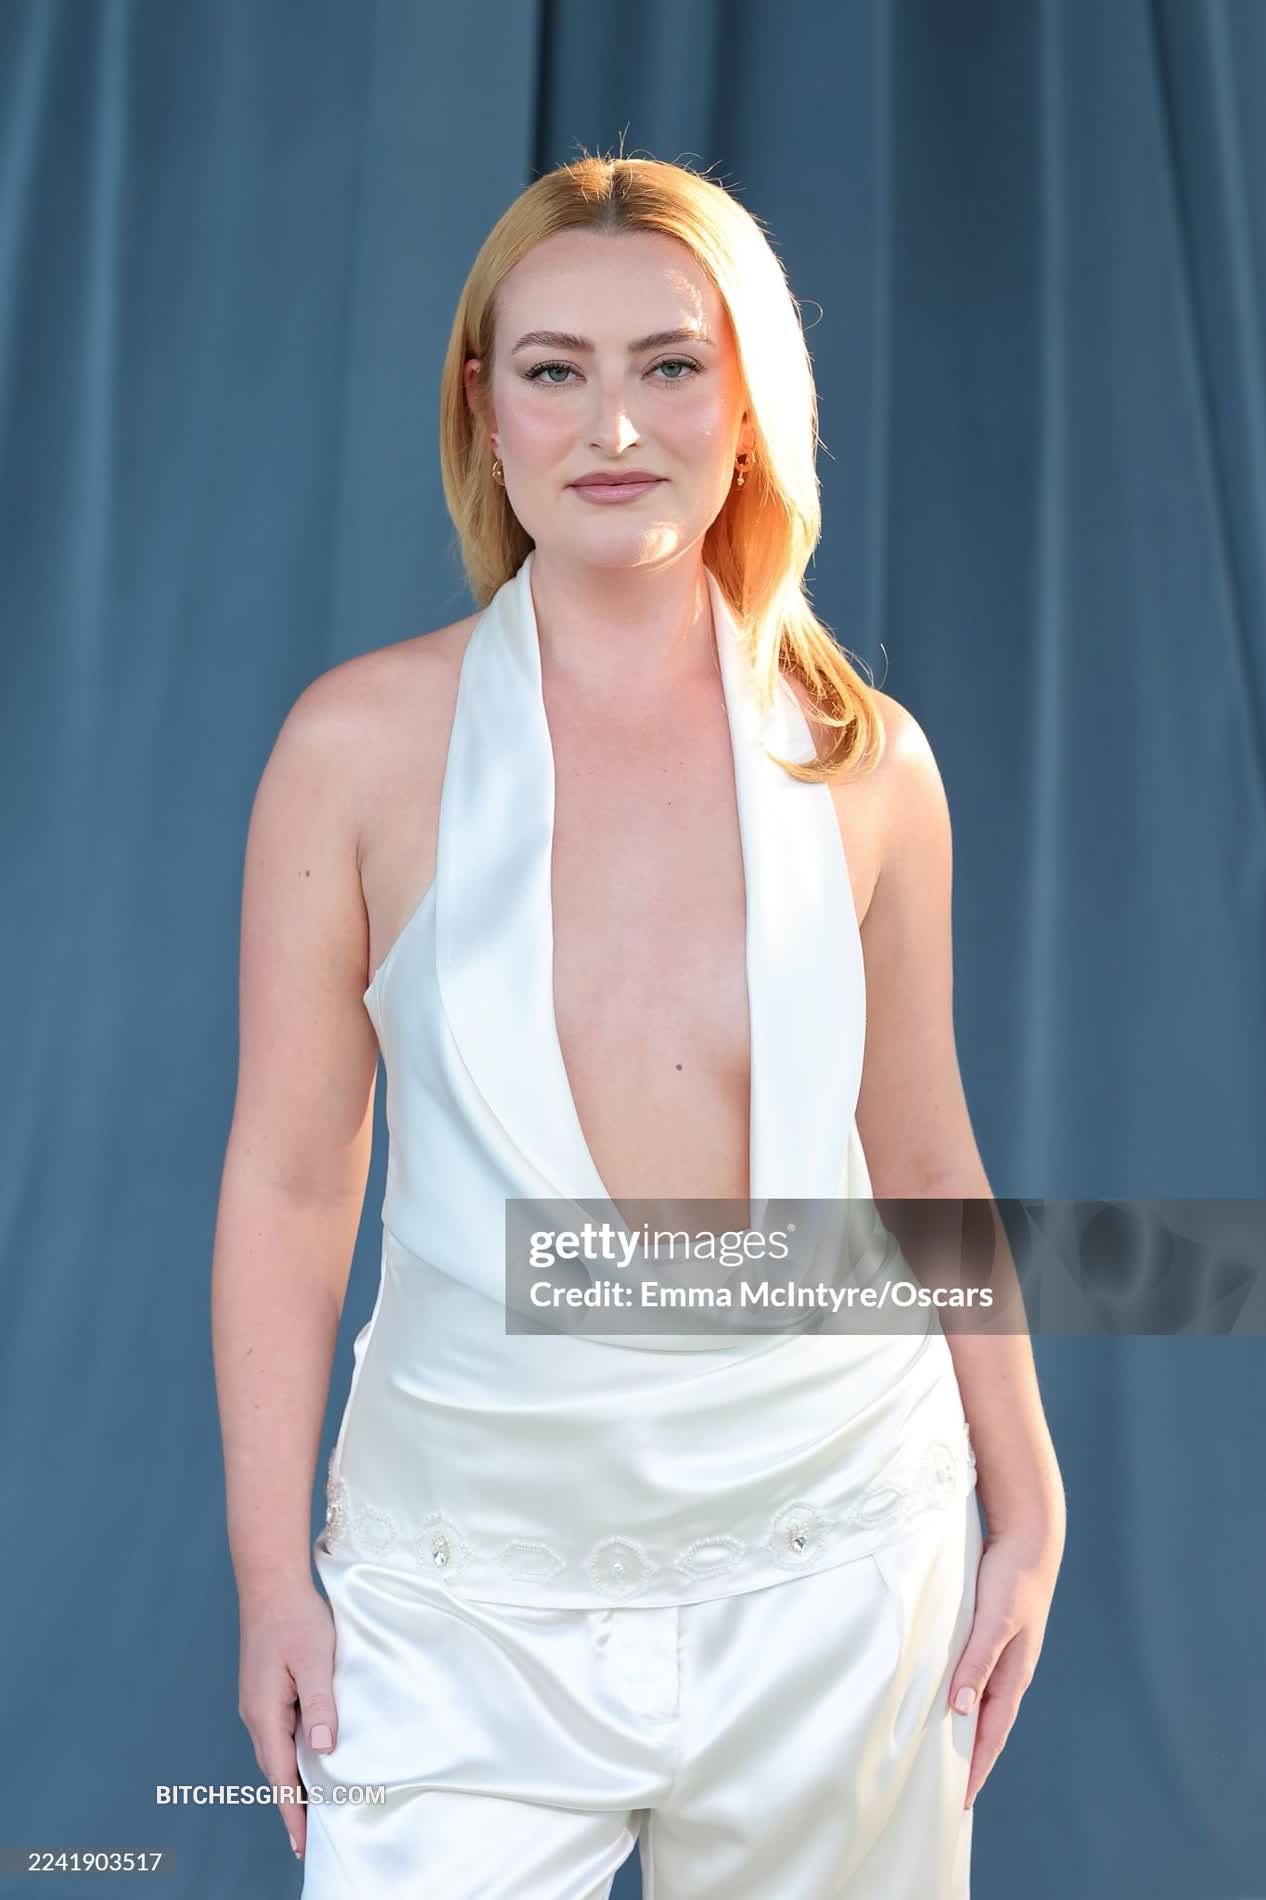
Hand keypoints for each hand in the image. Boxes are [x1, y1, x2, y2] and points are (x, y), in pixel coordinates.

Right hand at [237, 1579, 338, 1861]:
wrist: (270, 1583)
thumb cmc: (295, 1617)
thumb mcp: (314, 1659)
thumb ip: (320, 1704)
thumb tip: (323, 1750)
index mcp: (265, 1712)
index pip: (280, 1775)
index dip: (292, 1811)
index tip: (303, 1844)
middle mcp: (256, 1713)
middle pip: (275, 1770)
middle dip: (291, 1804)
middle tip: (312, 1836)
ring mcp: (258, 1702)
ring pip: (276, 1752)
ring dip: (292, 1780)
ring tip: (313, 1806)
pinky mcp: (265, 1690)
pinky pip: (279, 1733)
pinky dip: (292, 1754)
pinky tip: (309, 1757)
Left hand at [949, 1520, 1063, 1809]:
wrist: (1028, 1538)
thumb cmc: (1012, 1579)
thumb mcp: (994, 1622)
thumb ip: (976, 1663)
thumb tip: (958, 1710)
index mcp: (1012, 1675)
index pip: (990, 1735)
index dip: (975, 1768)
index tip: (959, 1803)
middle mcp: (1008, 1671)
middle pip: (986, 1727)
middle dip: (970, 1760)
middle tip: (948, 1792)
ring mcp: (1001, 1653)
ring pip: (978, 1703)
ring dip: (963, 1730)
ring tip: (942, 1754)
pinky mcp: (990, 1635)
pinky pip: (973, 1677)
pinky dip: (960, 1697)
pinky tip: (945, 1698)